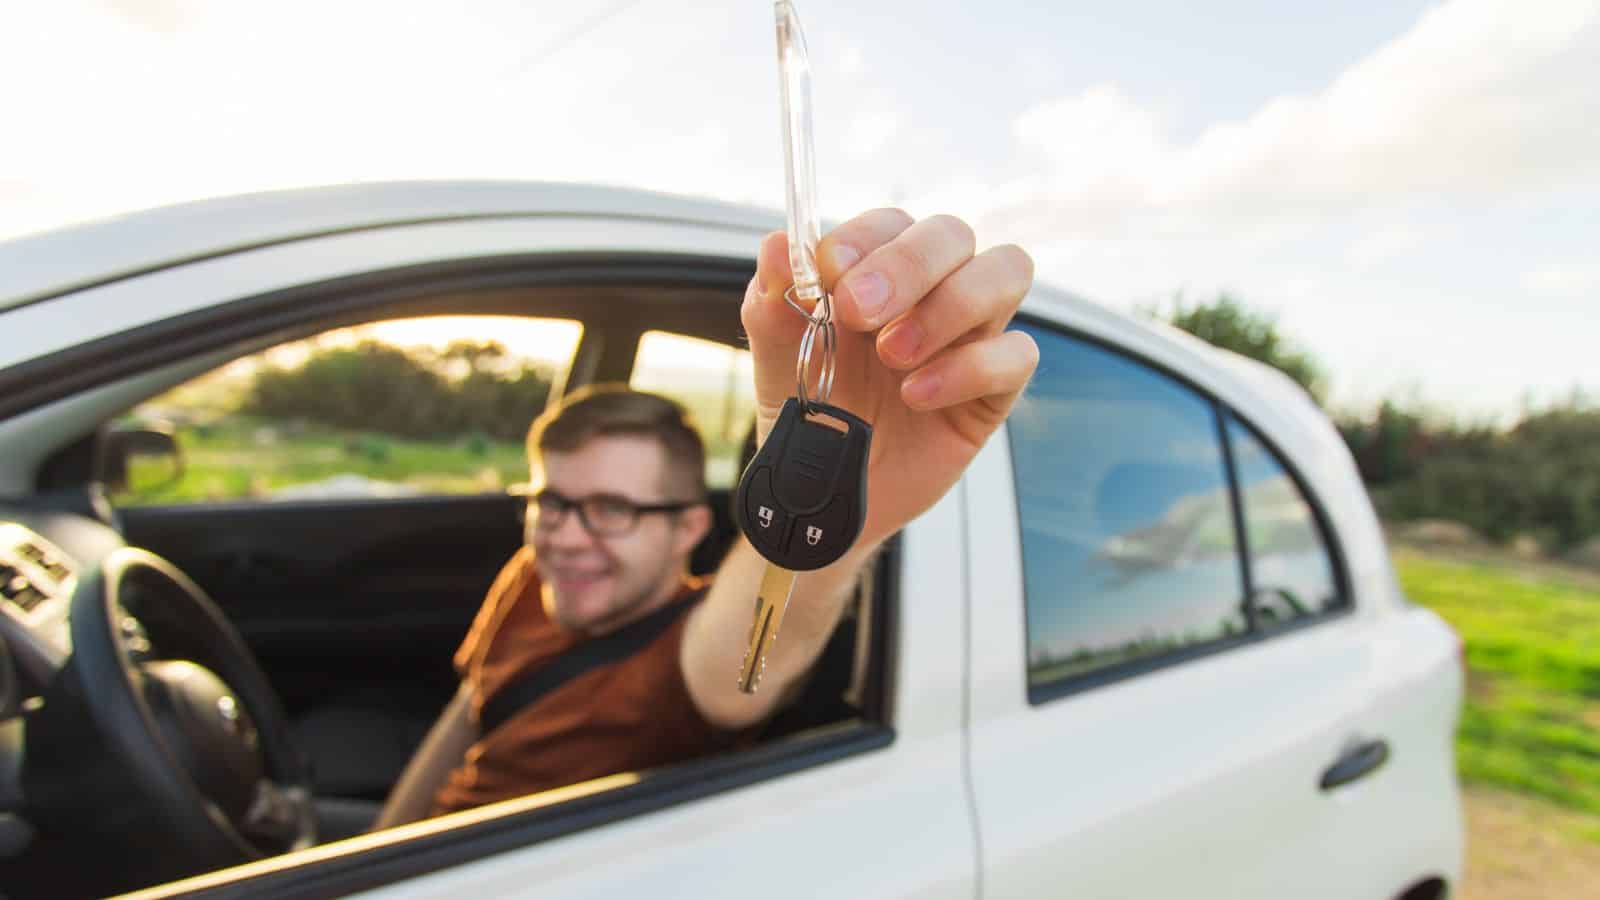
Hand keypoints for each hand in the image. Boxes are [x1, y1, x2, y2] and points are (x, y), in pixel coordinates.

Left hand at [741, 209, 1037, 551]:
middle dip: (905, 266)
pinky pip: (1018, 353)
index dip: (866, 238)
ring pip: (1005, 271)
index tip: (829, 271)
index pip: (892, 222)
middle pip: (952, 234)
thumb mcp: (776, 354)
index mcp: (879, 268)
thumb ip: (773, 297)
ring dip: (947, 305)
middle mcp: (933, 288)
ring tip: (892, 354)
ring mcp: (971, 333)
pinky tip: (917, 395)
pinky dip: (968, 368)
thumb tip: (778, 245)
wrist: (827, 487)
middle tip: (857, 310)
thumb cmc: (812, 406)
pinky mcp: (996, 386)